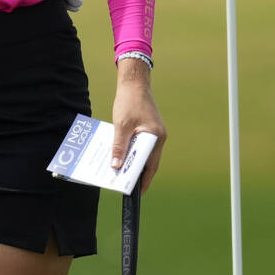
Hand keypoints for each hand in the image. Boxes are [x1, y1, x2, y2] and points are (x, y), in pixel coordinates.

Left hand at [110, 58, 166, 193]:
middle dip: (138, 173)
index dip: (143, 178)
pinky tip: (122, 155)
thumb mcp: (121, 125)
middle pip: (149, 161)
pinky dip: (133, 151)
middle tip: (126, 185)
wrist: (134, 82)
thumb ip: (119, 146)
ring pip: (145, 153)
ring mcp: (155, 133)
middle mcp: (158, 137)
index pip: (150, 164)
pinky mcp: (149, 128)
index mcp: (155, 136)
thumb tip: (116, 165)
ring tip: (122, 173)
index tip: (136, 192)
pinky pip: (142, 145)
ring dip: (134, 162)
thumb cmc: (129, 101)